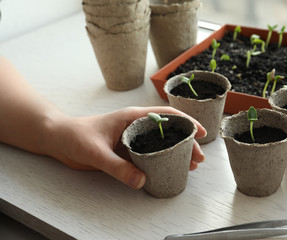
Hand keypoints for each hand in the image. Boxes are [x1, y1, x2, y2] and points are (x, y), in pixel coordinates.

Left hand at [46, 106, 206, 188]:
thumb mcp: (96, 152)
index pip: (165, 115)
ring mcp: (131, 138)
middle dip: (186, 143)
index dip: (186, 122)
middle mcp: (135, 126)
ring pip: (160, 144)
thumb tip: (142, 181)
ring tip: (190, 166)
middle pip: (167, 132)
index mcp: (132, 117)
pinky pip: (148, 155)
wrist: (59, 139)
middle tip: (198, 158)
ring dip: (176, 153)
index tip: (200, 133)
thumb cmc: (75, 136)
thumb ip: (118, 167)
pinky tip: (168, 169)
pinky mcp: (126, 150)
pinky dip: (160, 161)